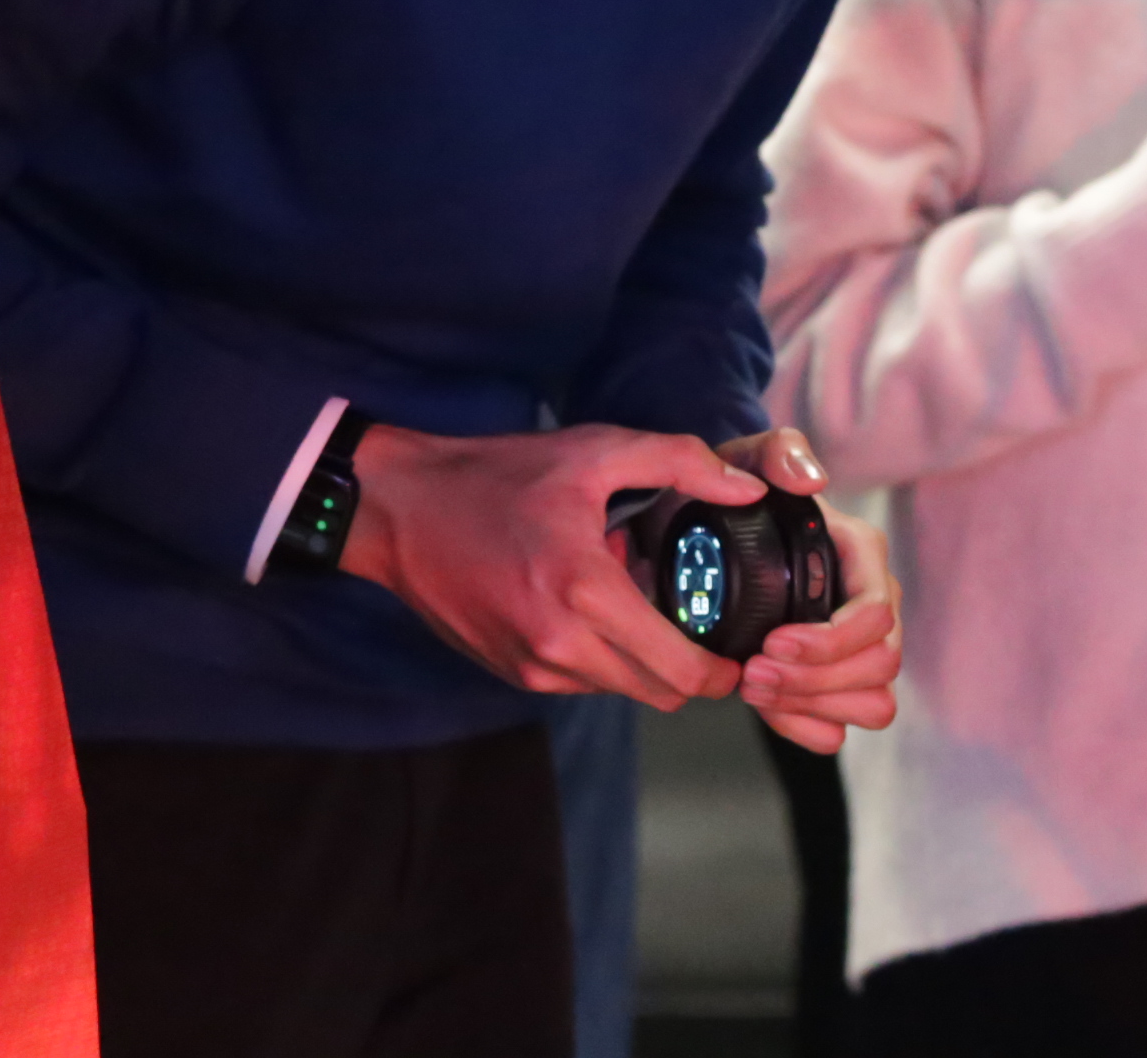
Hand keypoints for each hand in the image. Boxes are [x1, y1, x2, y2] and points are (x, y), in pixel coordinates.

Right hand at [343, 424, 749, 708]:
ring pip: (622, 690)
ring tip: (631, 597)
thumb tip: (748, 489)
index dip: (723, 672)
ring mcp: (532, 668)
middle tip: (698, 620)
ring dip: (642, 658)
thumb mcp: (592, 451)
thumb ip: (680, 462)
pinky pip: (582, 682)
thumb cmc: (496, 476)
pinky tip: (588, 603)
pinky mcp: (512, 673)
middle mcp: (560, 646)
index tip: (742, 650)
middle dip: (691, 667)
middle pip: (660, 694)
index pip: (681, 672)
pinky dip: (601, 656)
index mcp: (586, 592)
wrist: (399, 511)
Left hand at [714, 428, 902, 754]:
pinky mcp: (834, 682)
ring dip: (813, 705)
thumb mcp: (744, 459)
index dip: (830, 641)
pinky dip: (808, 727)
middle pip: (879, 665)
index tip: (771, 642)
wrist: (701, 534)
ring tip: (752, 688)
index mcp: (862, 555)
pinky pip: (845, 725)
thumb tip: (815, 479)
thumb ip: (778, 452)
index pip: (877, 614)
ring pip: (874, 702)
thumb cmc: (731, 495)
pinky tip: (768, 709)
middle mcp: (871, 603)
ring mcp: (857, 647)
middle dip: (815, 680)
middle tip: (750, 675)